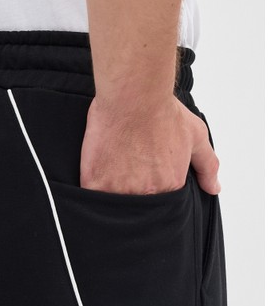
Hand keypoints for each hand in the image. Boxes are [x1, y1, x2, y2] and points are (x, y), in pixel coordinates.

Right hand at [80, 94, 220, 195]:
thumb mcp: (195, 136)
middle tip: (128, 169)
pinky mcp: (93, 183)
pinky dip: (93, 189)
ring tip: (113, 168)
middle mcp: (145, 194)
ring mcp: (117, 191)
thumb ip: (208, 166)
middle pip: (136, 208)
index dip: (152, 190)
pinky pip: (91, 196)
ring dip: (112, 194)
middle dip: (132, 194)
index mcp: (169, 187)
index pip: (161, 204)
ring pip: (113, 206)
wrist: (133, 96)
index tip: (146, 175)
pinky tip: (96, 171)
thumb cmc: (162, 111)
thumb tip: (214, 188)